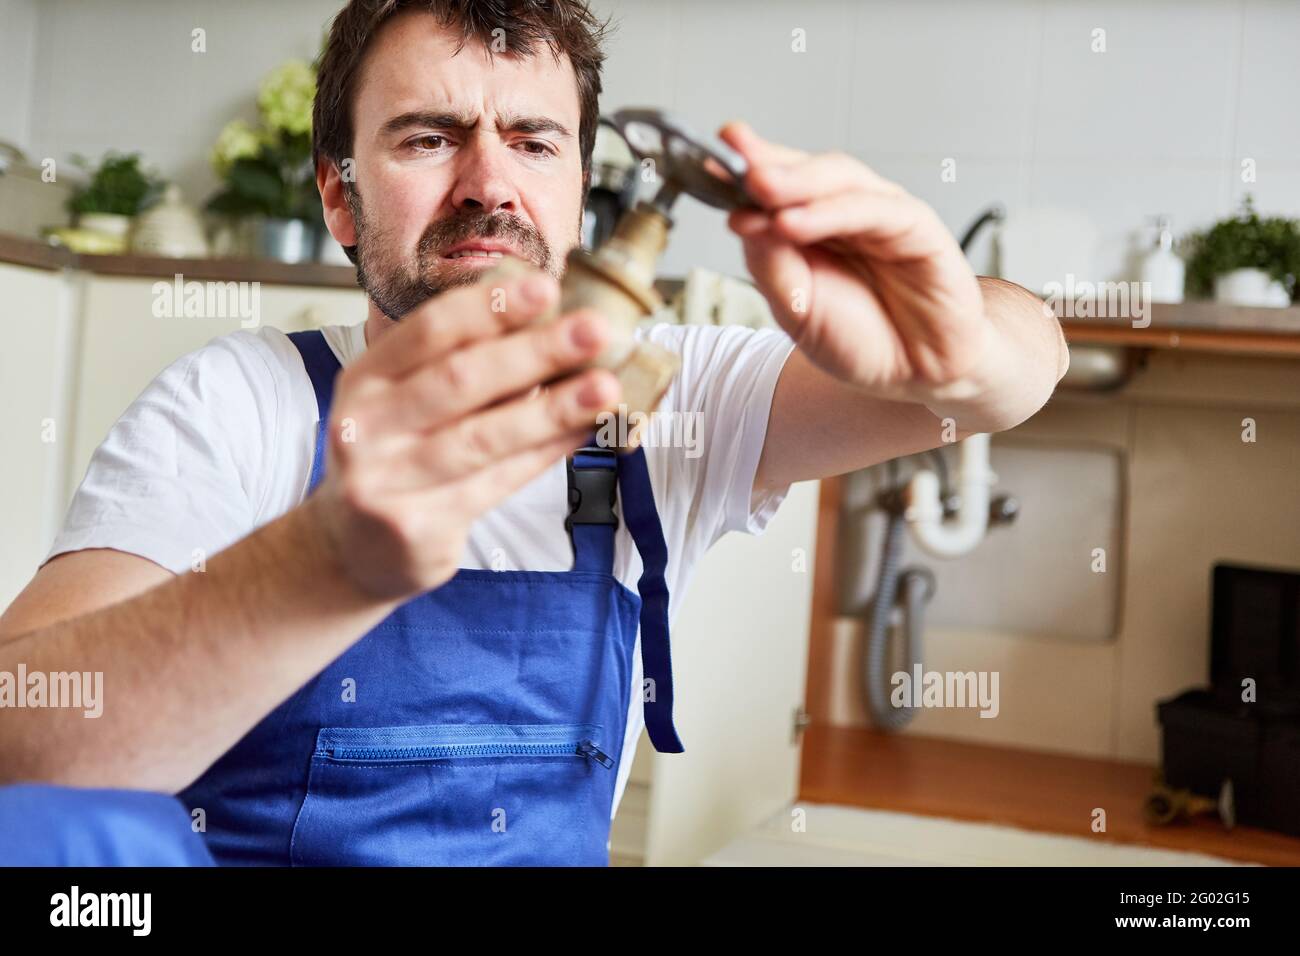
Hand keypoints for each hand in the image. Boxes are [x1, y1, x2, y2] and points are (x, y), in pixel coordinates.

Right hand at [308, 266, 619, 599]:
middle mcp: (365, 426)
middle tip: (595, 330)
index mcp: (365, 379)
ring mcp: (387, 480)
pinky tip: (582, 431)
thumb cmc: (396, 460)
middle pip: (460, 379)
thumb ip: (461, 367)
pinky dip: (546, 453)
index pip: (430, 331)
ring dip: (553, 409)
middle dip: (535, 351)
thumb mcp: (404, 404)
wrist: (354, 550)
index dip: (490, 308)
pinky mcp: (417, 526)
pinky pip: (497, 483)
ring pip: (484, 437)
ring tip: (605, 387)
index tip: (548, 289)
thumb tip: (551, 324)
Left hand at [720, 121, 991, 403]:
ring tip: (757, 186)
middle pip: (805, 171)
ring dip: (794, 182)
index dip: (742, 167)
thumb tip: (740, 217)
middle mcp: (846, 212)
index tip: (703, 158)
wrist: (917, 375)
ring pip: (839, 180)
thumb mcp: (795, 309)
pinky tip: (794, 222)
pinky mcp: (919, 230)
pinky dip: (832, 213)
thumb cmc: (860, 338)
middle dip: (765, 164)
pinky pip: (875, 210)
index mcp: (812, 225)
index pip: (776, 184)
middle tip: (729, 160)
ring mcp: (884, 216)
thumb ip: (769, 263)